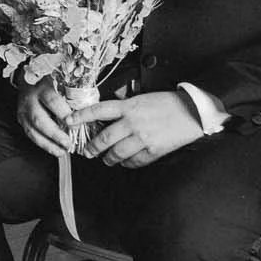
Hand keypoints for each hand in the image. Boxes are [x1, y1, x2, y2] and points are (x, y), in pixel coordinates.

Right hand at [17, 81, 86, 159]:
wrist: (27, 78)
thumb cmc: (47, 79)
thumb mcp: (59, 80)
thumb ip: (70, 94)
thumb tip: (87, 110)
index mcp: (42, 88)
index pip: (52, 102)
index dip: (64, 114)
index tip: (76, 124)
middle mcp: (30, 100)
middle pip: (40, 119)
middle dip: (55, 134)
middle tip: (68, 143)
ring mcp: (23, 111)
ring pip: (33, 130)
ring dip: (48, 144)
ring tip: (61, 151)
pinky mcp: (21, 119)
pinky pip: (31, 135)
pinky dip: (43, 144)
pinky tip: (54, 150)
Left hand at [75, 93, 204, 170]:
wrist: (193, 112)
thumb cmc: (167, 102)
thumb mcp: (142, 97)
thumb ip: (125, 106)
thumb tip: (107, 115)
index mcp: (129, 106)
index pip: (98, 111)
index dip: (80, 116)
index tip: (68, 121)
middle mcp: (132, 122)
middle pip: (103, 139)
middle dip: (92, 148)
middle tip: (87, 152)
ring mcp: (142, 138)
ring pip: (116, 153)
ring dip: (108, 159)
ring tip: (106, 160)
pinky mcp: (153, 151)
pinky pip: (134, 161)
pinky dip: (127, 164)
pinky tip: (125, 162)